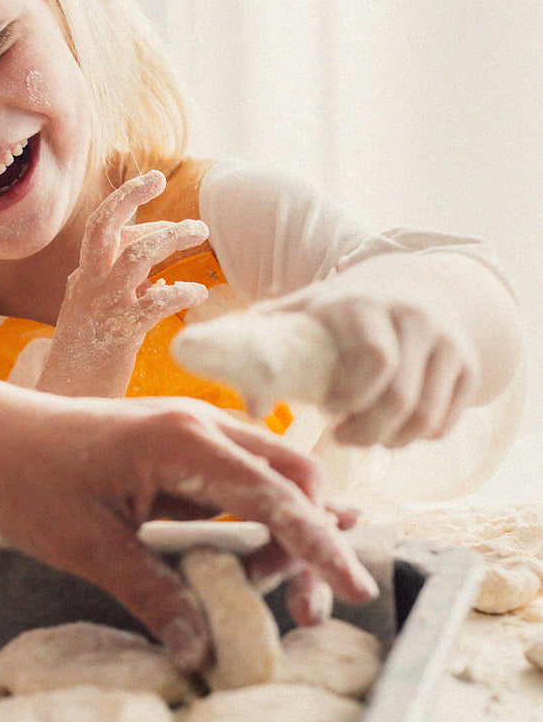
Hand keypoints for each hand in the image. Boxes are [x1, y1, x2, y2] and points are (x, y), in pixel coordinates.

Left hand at [0, 389, 377, 671]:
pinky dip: (260, 517)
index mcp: (182, 440)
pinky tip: (268, 554)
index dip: (321, 544)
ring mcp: (192, 430)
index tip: (356, 588)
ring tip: (281, 597)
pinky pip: (240, 478)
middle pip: (292, 475)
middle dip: (312, 540)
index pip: (276, 494)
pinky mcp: (180, 447)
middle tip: (309, 610)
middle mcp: (200, 424)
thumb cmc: (30, 479)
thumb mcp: (88, 546)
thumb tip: (201, 651)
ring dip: (287, 531)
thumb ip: (152, 593)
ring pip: (272, 475)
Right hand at [38, 171, 208, 395]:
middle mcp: (87, 286)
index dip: (138, 223)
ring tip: (200, 232)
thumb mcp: (99, 319)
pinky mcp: (118, 333)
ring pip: (134, 255)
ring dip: (170, 238)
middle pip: (103, 226)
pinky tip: (198, 294)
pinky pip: (154, 302)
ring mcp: (101, 307)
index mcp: (82, 280)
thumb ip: (122, 293)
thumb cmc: (87, 364)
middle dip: (128, 196)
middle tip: (157, 177)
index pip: (106, 234)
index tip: (169, 227)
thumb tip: (154, 278)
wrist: (65, 403)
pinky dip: (180, 292)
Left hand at [260, 254, 480, 446]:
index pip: (375, 359)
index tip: (327, 410)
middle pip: (401, 397)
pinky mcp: (469, 365)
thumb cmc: (342, 306)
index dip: (351, 396)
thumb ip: (267, 345)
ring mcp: (447, 343)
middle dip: (368, 431)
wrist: (411, 281)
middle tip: (342, 436)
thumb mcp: (303, 310)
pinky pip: (447, 420)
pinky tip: (395, 430)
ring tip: (367, 436)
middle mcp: (413, 320)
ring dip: (393, 440)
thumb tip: (253, 408)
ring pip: (427, 416)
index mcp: (365, 305)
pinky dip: (419, 436)